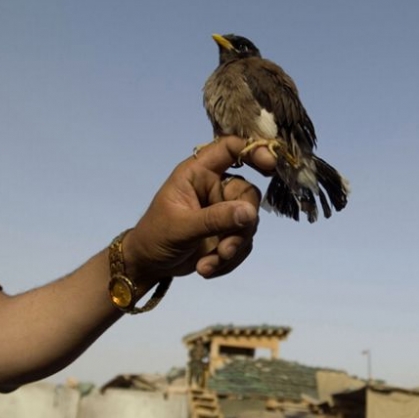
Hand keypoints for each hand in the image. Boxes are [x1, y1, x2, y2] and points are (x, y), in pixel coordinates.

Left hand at [123, 136, 275, 283]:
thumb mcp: (181, 227)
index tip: (270, 166)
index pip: (229, 149)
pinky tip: (207, 268)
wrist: (148, 265)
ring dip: (232, 249)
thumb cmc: (155, 236)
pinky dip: (229, 260)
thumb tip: (250, 213)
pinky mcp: (229, 232)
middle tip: (224, 250)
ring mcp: (224, 211)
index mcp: (199, 173)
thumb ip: (215, 219)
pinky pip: (244, 243)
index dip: (252, 150)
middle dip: (240, 227)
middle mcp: (215, 188)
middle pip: (247, 195)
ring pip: (248, 224)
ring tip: (206, 266)